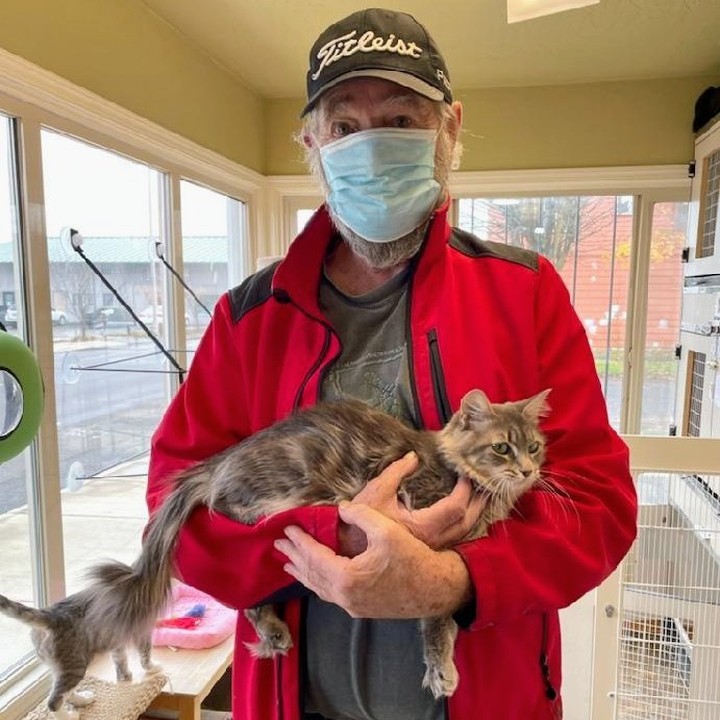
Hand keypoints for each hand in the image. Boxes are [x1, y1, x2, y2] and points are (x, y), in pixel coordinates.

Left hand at [275, 502, 472, 618]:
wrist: (436, 589)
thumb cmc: (412, 558)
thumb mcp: (386, 529)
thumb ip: (360, 514)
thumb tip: (341, 508)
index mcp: (346, 577)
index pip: (313, 556)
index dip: (299, 541)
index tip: (287, 529)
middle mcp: (344, 596)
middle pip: (311, 574)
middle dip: (294, 557)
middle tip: (279, 544)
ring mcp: (352, 605)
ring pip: (319, 588)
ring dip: (302, 572)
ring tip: (288, 563)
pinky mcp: (361, 608)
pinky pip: (330, 594)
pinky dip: (317, 582)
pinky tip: (316, 578)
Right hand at [339, 451, 486, 554]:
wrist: (349, 553)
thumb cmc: (361, 525)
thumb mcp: (376, 491)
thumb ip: (396, 471)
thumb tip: (413, 456)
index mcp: (423, 527)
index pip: (456, 507)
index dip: (465, 489)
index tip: (465, 474)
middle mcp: (433, 541)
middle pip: (467, 522)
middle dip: (479, 502)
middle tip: (486, 484)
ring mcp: (431, 549)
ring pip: (464, 533)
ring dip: (475, 514)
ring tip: (481, 498)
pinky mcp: (427, 552)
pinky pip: (455, 538)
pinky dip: (464, 524)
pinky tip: (465, 515)